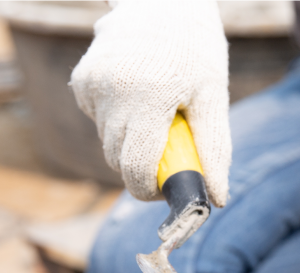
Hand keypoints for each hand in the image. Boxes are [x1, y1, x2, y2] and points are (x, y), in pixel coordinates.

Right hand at [70, 0, 230, 205]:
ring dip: (130, 141)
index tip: (165, 189)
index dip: (148, 190)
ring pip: (107, 141)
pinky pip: (99, 120)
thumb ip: (213, 149)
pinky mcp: (83, 80)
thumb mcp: (213, 95)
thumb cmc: (195, 47)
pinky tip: (136, 93)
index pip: (135, 168)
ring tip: (155, 112)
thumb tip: (216, 198)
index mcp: (150, 97)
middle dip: (141, 166)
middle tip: (168, 149)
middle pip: (118, 160)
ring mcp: (93, 85)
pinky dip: (116, 119)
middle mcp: (114, 92)